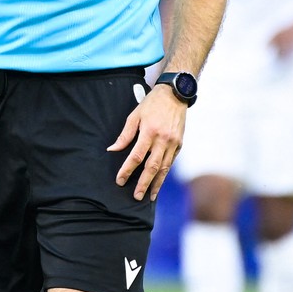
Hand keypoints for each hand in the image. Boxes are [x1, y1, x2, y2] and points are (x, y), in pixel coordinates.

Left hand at [108, 83, 186, 200]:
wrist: (175, 94)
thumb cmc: (152, 104)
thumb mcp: (135, 115)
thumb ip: (125, 135)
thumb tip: (113, 149)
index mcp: (149, 131)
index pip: (136, 156)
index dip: (127, 170)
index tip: (120, 180)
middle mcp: (163, 139)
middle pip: (152, 167)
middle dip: (143, 183)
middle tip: (136, 197)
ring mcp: (173, 143)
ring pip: (164, 168)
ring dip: (156, 184)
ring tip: (150, 196)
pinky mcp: (180, 144)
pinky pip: (171, 162)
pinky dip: (165, 174)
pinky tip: (159, 182)